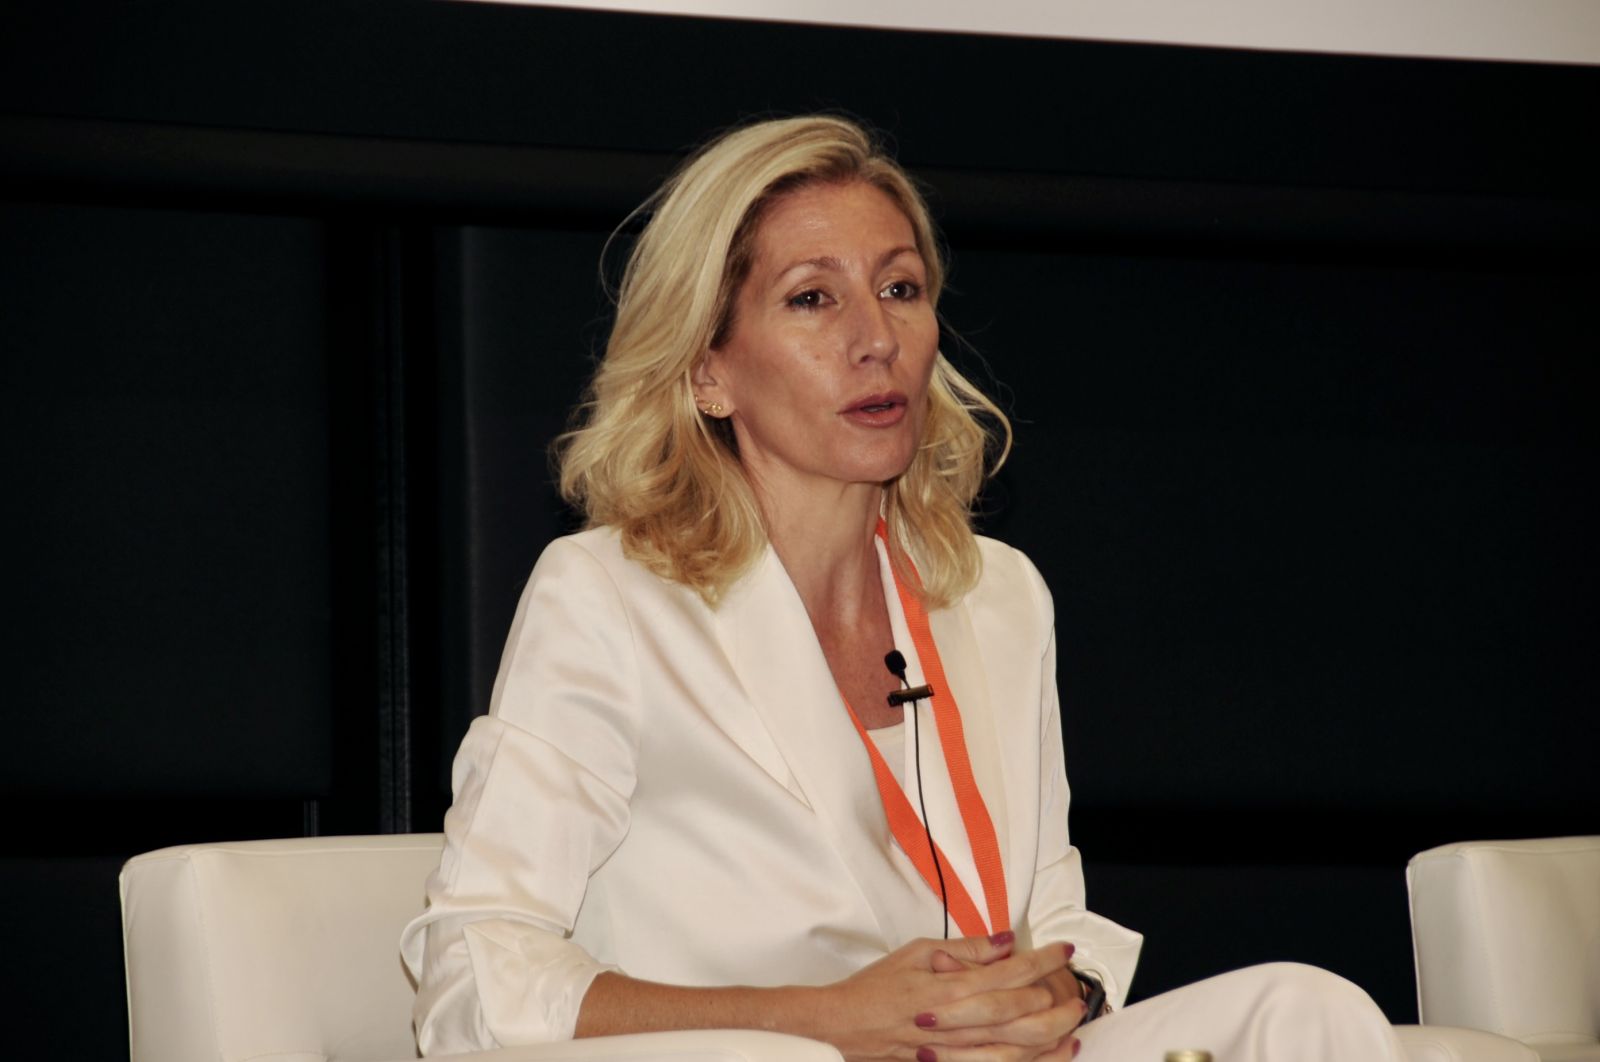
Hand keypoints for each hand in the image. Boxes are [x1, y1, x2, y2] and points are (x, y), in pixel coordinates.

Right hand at [812, 933, 1081, 1060]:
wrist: (841, 1026)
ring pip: (1016, 1049)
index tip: (1064, 950)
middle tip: (1079, 993)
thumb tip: (1003, 941)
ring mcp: (953, 1050)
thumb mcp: (916, 952)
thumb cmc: (875, 987)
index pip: (1010, 972)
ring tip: (1074, 1027)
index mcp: (950, 986)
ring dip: (1051, 1039)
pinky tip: (1045, 1057)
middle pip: (1023, 1014)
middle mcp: (957, 1021)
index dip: (1043, 960)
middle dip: (1058, 1003)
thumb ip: (963, 948)